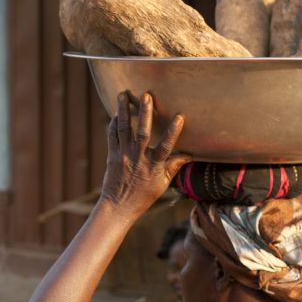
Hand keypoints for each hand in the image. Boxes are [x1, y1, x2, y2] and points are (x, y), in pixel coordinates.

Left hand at [100, 91, 189, 217]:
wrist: (118, 207)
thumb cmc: (143, 197)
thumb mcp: (163, 184)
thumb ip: (174, 166)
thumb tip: (189, 154)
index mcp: (153, 166)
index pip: (166, 146)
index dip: (173, 132)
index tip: (180, 116)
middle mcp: (137, 159)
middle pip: (142, 133)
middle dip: (144, 113)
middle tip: (147, 95)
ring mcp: (123, 156)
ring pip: (123, 129)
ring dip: (124, 111)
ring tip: (123, 94)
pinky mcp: (111, 155)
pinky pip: (112, 136)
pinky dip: (113, 123)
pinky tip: (116, 112)